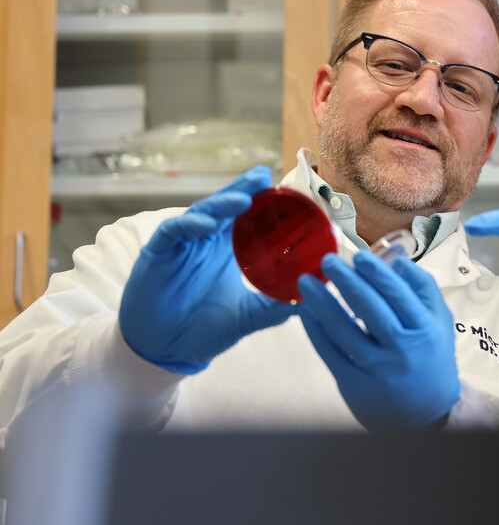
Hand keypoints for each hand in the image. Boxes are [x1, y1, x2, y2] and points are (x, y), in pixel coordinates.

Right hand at [119, 166, 296, 373]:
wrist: (165, 351)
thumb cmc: (202, 330)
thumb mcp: (247, 316)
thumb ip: (276, 307)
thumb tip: (311, 302)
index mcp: (227, 249)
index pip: (246, 217)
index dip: (262, 201)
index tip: (285, 189)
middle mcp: (205, 241)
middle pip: (225, 207)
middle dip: (243, 190)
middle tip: (262, 177)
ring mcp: (181, 245)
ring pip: (201, 213)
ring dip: (221, 204)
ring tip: (242, 200)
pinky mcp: (157, 254)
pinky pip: (172, 232)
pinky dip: (189, 225)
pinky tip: (207, 225)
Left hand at [297, 251, 459, 429]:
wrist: (428, 412)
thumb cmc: (431, 355)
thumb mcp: (439, 321)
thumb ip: (422, 288)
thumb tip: (396, 258)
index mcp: (425, 329)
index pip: (398, 294)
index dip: (377, 273)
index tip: (358, 256)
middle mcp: (403, 349)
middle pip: (370, 308)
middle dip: (346, 280)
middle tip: (328, 260)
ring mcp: (377, 369)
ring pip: (345, 330)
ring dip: (322, 302)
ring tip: (306, 281)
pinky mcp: (355, 385)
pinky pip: (331, 353)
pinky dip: (316, 330)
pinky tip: (306, 311)